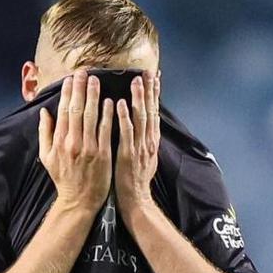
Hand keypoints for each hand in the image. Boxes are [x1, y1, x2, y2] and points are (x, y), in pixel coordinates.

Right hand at [36, 71, 114, 214]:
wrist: (79, 202)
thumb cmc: (64, 179)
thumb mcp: (47, 157)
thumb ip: (45, 133)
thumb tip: (44, 112)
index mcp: (59, 141)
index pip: (63, 111)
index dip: (67, 93)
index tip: (71, 79)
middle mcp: (73, 142)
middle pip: (76, 109)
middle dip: (80, 88)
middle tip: (84, 71)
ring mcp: (89, 148)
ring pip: (91, 117)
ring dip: (94, 96)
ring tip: (96, 80)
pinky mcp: (103, 155)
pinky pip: (106, 131)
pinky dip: (108, 115)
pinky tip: (110, 102)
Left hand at [112, 71, 161, 221]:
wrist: (136, 200)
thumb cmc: (135, 180)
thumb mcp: (144, 157)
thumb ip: (142, 139)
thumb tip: (142, 124)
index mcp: (151, 141)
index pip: (154, 112)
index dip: (154, 94)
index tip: (154, 77)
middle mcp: (148, 141)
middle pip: (151, 111)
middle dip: (150, 90)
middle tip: (148, 72)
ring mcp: (139, 148)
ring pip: (140, 118)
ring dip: (138, 98)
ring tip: (136, 81)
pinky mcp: (128, 155)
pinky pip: (126, 133)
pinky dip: (123, 117)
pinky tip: (118, 103)